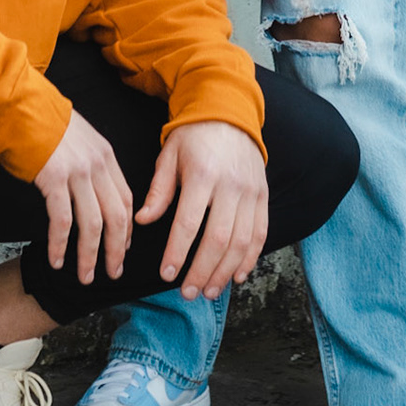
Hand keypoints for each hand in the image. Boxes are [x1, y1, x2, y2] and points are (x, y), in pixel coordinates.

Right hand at [33, 111, 132, 285]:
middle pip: (116, 217)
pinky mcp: (54, 179)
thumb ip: (91, 162)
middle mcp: (97, 165)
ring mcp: (77, 172)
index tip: (123, 248)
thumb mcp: (79, 138)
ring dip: (89, 256)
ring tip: (86, 276)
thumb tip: (93, 190)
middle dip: (116, 250)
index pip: (126, 199)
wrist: (18, 106)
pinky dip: (61, 245)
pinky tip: (57, 260)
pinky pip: (62, 222)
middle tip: (113, 272)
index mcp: (106, 155)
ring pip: (93, 225)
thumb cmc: (43, 123)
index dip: (127, 229)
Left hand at [135, 121, 268, 300]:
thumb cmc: (193, 136)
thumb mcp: (169, 156)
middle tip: (187, 293)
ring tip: (208, 291)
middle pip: (218, 238)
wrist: (229, 112)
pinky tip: (237, 276)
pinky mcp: (263, 196)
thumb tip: (142, 222)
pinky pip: (260, 233)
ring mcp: (251, 192)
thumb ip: (158, 191)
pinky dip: (250, 258)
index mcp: (202, 174)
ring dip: (225, 271)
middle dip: (202, 270)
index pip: (189, 222)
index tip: (167, 275)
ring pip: (241, 242)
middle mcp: (230, 185)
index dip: (178, 252)